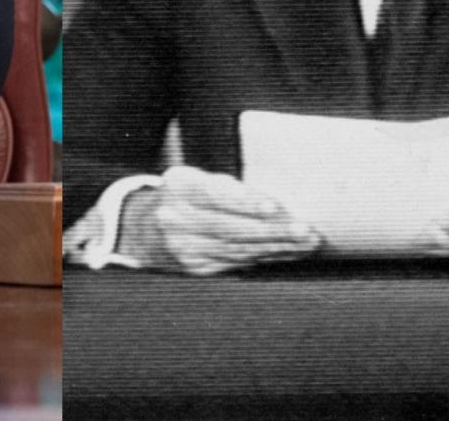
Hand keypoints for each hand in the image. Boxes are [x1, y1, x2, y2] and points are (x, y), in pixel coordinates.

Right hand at [116, 165, 319, 274]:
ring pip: (238, 249)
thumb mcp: (193, 179)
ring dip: (277, 248)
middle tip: (305, 230)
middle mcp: (177, 220)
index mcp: (179, 189)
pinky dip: (265, 258)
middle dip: (272, 231)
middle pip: (230, 228)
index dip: (245, 202)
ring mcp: (185, 248)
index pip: (214, 195)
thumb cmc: (181, 196)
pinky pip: (236, 263)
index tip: (274, 206)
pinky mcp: (195, 268)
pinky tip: (287, 253)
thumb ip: (224, 186)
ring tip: (306, 243)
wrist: (141, 229)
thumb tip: (270, 202)